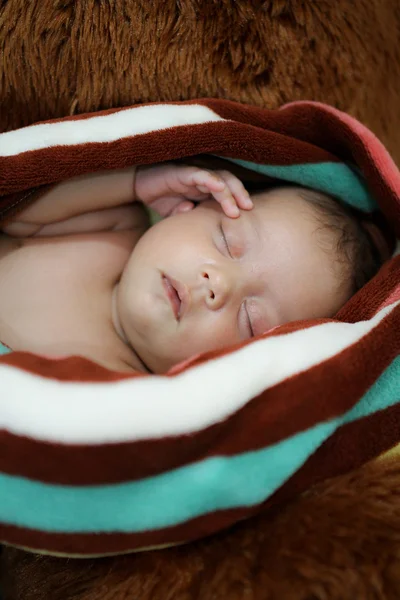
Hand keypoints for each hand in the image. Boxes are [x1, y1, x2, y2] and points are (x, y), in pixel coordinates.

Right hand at [135, 163, 252, 217]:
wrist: (139, 185)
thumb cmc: (161, 198)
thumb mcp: (177, 214)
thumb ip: (188, 217)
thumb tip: (192, 213)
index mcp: (206, 190)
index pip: (229, 192)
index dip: (239, 200)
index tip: (248, 215)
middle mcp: (204, 180)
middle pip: (230, 182)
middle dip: (241, 195)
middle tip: (249, 209)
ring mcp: (195, 174)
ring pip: (219, 179)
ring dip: (230, 193)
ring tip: (236, 209)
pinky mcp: (183, 172)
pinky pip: (201, 174)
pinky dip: (212, 181)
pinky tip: (219, 189)